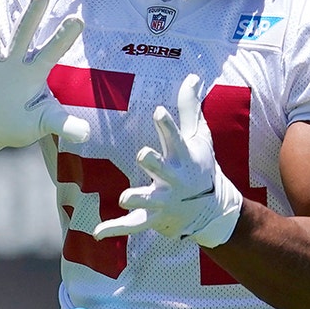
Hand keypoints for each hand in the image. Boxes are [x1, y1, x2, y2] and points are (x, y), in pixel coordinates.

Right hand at [0, 0, 89, 156]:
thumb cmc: (18, 124)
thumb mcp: (42, 124)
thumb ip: (62, 124)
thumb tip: (86, 135)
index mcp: (34, 74)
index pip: (51, 53)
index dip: (63, 38)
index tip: (78, 20)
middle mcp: (13, 64)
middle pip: (23, 36)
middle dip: (31, 17)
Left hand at [93, 74, 242, 247]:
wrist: (212, 210)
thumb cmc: (201, 166)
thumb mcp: (199, 137)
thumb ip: (190, 108)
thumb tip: (192, 75)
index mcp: (183, 156)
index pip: (175, 138)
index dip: (167, 125)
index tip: (158, 110)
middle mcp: (174, 179)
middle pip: (163, 169)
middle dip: (154, 162)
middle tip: (142, 153)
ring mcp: (164, 200)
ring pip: (150, 200)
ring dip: (138, 198)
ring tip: (124, 197)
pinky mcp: (154, 218)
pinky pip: (134, 225)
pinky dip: (116, 229)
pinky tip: (97, 232)